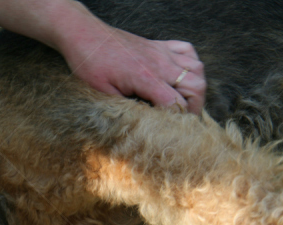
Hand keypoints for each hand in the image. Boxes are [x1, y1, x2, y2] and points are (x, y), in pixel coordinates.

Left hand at [61, 25, 205, 113]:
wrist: (85, 36)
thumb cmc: (91, 64)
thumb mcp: (104, 93)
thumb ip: (126, 107)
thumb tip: (141, 122)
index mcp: (145, 78)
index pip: (176, 102)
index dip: (179, 119)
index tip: (175, 130)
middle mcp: (159, 63)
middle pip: (195, 86)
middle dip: (196, 106)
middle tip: (187, 120)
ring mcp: (161, 52)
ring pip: (197, 68)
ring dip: (196, 86)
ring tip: (188, 101)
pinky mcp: (158, 44)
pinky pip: (187, 50)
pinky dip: (192, 64)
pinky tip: (183, 75)